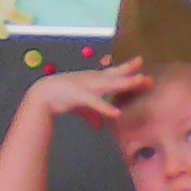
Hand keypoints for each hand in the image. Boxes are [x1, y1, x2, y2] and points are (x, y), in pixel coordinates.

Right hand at [25, 57, 150, 127]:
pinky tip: (117, 114)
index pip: (114, 73)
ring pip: (111, 84)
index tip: (140, 62)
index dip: (127, 68)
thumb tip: (100, 127)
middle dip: (132, 73)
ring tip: (141, 81)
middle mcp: (94, 80)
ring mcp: (88, 86)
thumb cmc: (64, 98)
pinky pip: (95, 102)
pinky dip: (105, 108)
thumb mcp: (83, 108)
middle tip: (148, 73)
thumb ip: (94, 115)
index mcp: (95, 80)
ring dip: (126, 83)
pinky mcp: (80, 96)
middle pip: (117, 75)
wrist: (43, 94)